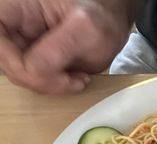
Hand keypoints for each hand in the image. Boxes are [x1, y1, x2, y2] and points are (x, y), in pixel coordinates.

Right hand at [0, 0, 131, 93]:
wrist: (110, 21)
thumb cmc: (100, 15)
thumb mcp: (87, 28)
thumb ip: (61, 47)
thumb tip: (34, 69)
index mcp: (15, 7)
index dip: (20, 66)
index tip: (55, 75)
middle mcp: (13, 26)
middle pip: (9, 65)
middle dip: (41, 80)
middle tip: (71, 82)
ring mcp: (22, 44)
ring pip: (21, 76)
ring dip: (51, 85)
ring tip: (77, 78)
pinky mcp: (34, 59)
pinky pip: (35, 81)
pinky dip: (56, 87)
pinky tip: (75, 79)